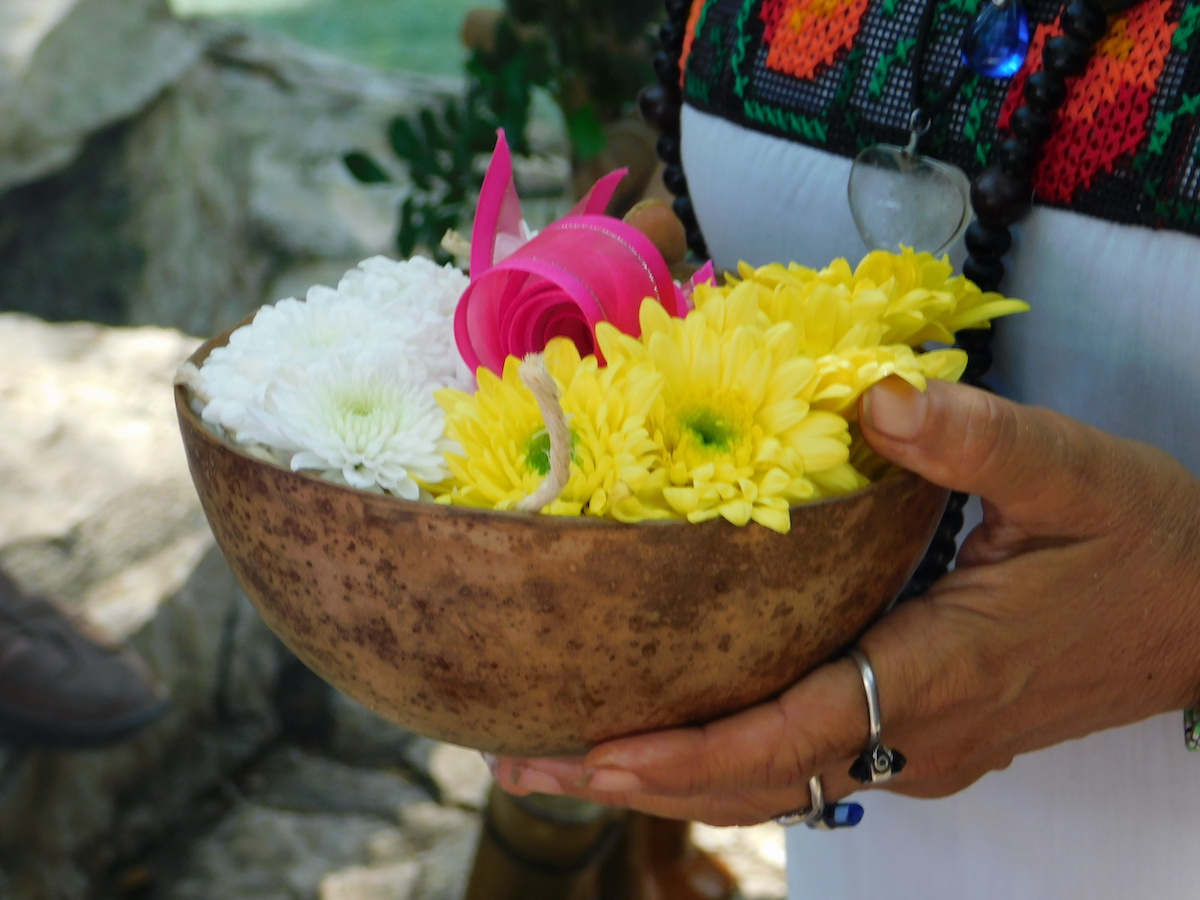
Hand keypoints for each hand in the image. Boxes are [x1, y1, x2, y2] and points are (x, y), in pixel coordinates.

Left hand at [489, 375, 1199, 824]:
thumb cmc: (1145, 541)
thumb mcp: (1071, 471)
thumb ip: (973, 439)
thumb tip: (871, 399)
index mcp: (943, 673)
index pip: (793, 735)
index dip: (690, 752)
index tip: (594, 754)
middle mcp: (920, 734)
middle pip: (760, 782)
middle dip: (639, 782)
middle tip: (522, 766)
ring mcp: (922, 747)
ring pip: (778, 785)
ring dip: (671, 779)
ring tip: (567, 761)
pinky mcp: (924, 735)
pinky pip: (808, 763)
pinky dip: (726, 761)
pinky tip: (670, 734)